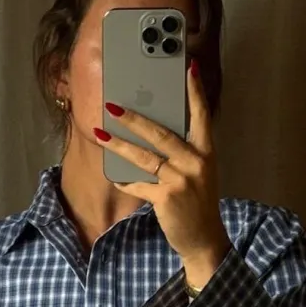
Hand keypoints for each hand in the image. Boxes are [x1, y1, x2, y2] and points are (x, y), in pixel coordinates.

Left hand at [99, 60, 230, 286]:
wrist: (203, 239)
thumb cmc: (197, 202)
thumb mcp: (198, 172)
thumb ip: (183, 152)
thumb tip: (152, 132)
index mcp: (206, 151)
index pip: (202, 115)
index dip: (195, 91)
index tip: (188, 67)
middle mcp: (196, 162)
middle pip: (161, 133)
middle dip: (134, 118)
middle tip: (112, 106)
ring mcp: (181, 179)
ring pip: (143, 157)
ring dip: (118, 145)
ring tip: (100, 133)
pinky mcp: (167, 197)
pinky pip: (138, 184)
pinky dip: (125, 181)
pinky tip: (114, 177)